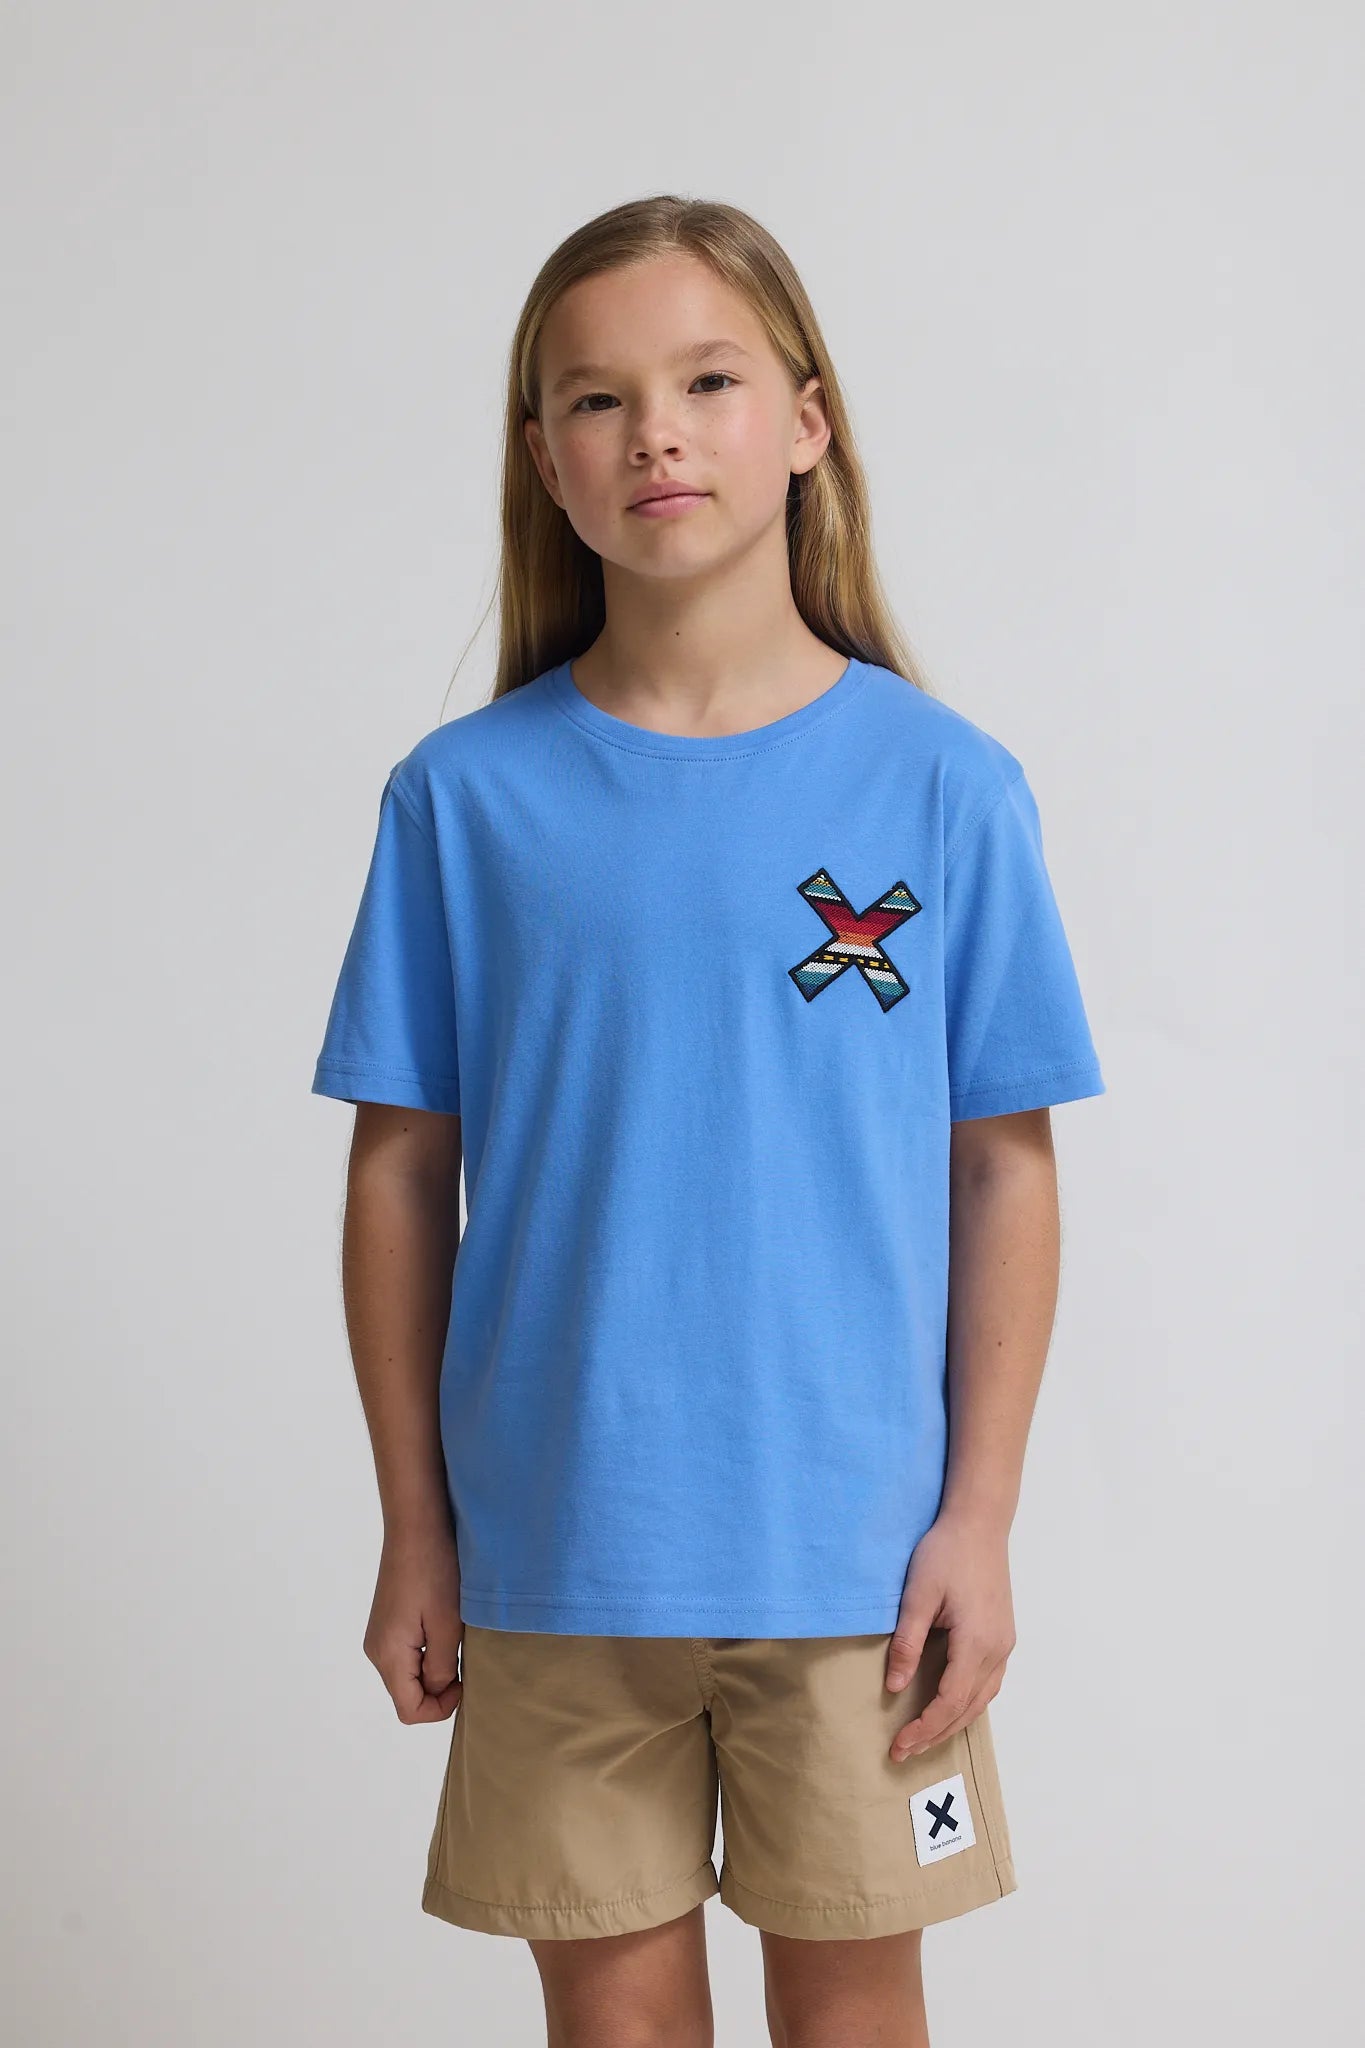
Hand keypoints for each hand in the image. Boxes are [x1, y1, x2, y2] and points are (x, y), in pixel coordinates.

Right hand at [363, 1526, 464, 1723]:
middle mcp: (376, 1650)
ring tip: (456, 1637)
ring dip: (435, 1667)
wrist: (416, 1524)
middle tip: (465, 1657)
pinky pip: (407, 1654)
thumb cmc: (435, 1570)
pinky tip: (444, 1625)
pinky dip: (428, 1652)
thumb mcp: (447, 1624)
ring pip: (409, 1674)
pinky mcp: (387, 1621)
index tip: (465, 1680)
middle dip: (439, 1687)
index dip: (441, 1708)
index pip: (410, 1711)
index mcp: (388, 1655)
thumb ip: (442, 1668)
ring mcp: (380, 1635)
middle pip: (408, 1694)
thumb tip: (438, 1688)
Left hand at [883, 1510, 1015, 1762]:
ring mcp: (1004, 1644)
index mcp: (976, 1643)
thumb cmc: (946, 1553)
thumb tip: (894, 1687)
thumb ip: (908, 1643)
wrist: (979, 1523)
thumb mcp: (918, 1595)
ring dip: (953, 1722)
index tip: (900, 1744)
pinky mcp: (1003, 1635)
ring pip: (982, 1699)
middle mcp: (997, 1650)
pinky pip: (988, 1683)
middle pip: (968, 1708)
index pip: (950, 1701)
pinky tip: (951, 1707)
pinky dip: (968, 1703)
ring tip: (924, 1737)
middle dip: (936, 1733)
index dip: (925, 1727)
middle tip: (904, 1752)